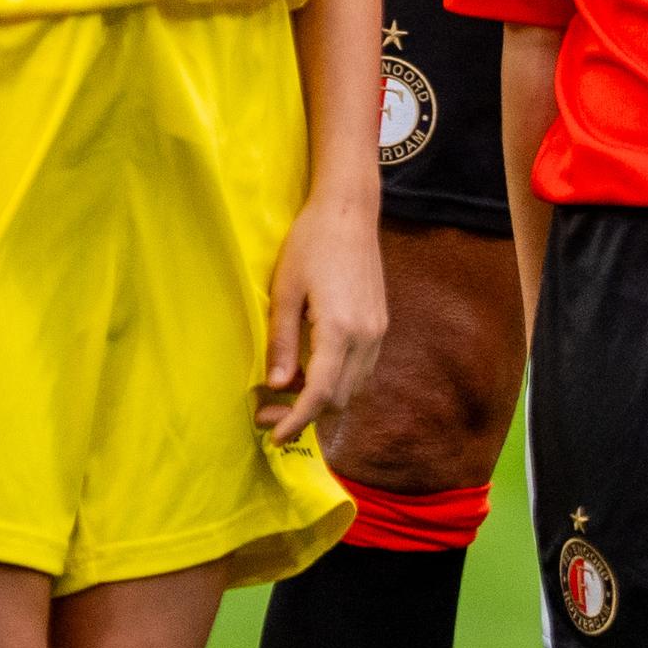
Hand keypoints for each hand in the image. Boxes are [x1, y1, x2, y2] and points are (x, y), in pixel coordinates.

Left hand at [258, 195, 386, 446]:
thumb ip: (283, 341)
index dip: (297, 420)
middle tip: (267, 412)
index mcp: (341, 330)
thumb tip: (277, 385)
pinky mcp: (380, 324)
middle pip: (339, 398)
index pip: (320, 393)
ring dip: (322, 398)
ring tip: (285, 392)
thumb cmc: (310, 244)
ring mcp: (378, 332)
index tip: (274, 436)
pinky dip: (336, 380)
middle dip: (304, 413)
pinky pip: (360, 369)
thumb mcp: (285, 290)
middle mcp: (366, 337)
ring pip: (353, 387)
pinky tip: (310, 370)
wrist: (349, 211)